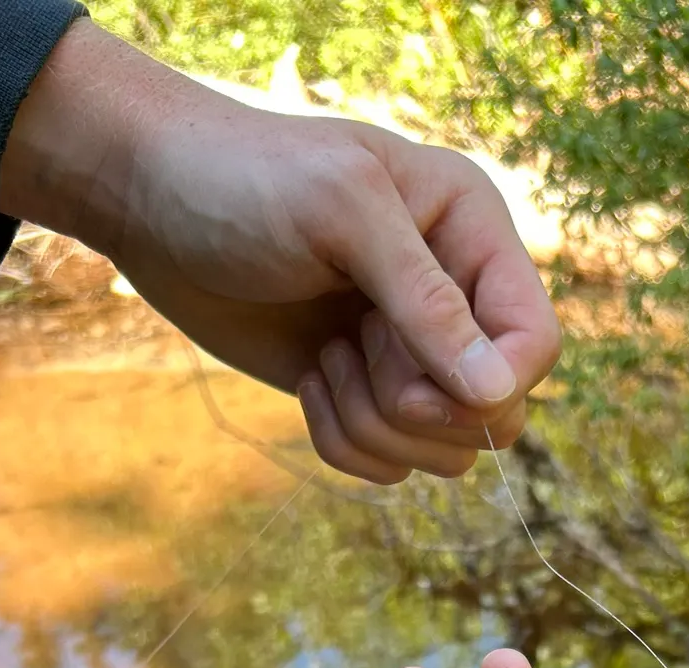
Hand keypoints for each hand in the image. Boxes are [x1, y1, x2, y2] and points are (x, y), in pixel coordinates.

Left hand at [0, 21, 560, 484]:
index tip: (423, 387)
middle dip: (419, 406)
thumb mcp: (342, 214)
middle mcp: (456, 300)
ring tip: (326, 357)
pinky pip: (390, 466)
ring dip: (376, 425)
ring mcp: (409, 355)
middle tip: (353, 345)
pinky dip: (344, 442)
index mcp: (473, 235)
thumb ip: (426, 300)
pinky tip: (309, 379)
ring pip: (444, 452)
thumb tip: (494, 392)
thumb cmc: (244, 181)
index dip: (495, 385)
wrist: (152, 205)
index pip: (537, 344)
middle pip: (496, 414)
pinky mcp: (363, 396)